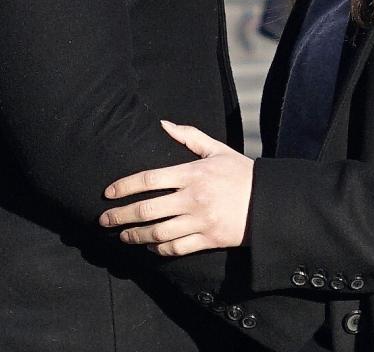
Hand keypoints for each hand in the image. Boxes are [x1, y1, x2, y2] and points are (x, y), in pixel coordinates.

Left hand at [100, 121, 252, 256]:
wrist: (269, 202)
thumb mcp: (217, 149)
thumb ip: (189, 137)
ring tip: (122, 236)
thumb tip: (162, 124)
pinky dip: (159, 250)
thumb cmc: (241, 173)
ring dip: (135, 236)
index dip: (124, 186)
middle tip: (103, 220)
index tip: (108, 193)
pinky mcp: (209, 239)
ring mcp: (201, 221)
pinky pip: (177, 248)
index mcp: (193, 173)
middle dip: (120, 216)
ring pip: (158, 233)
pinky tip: (150, 247)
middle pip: (147, 210)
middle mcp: (194, 198)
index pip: (149, 179)